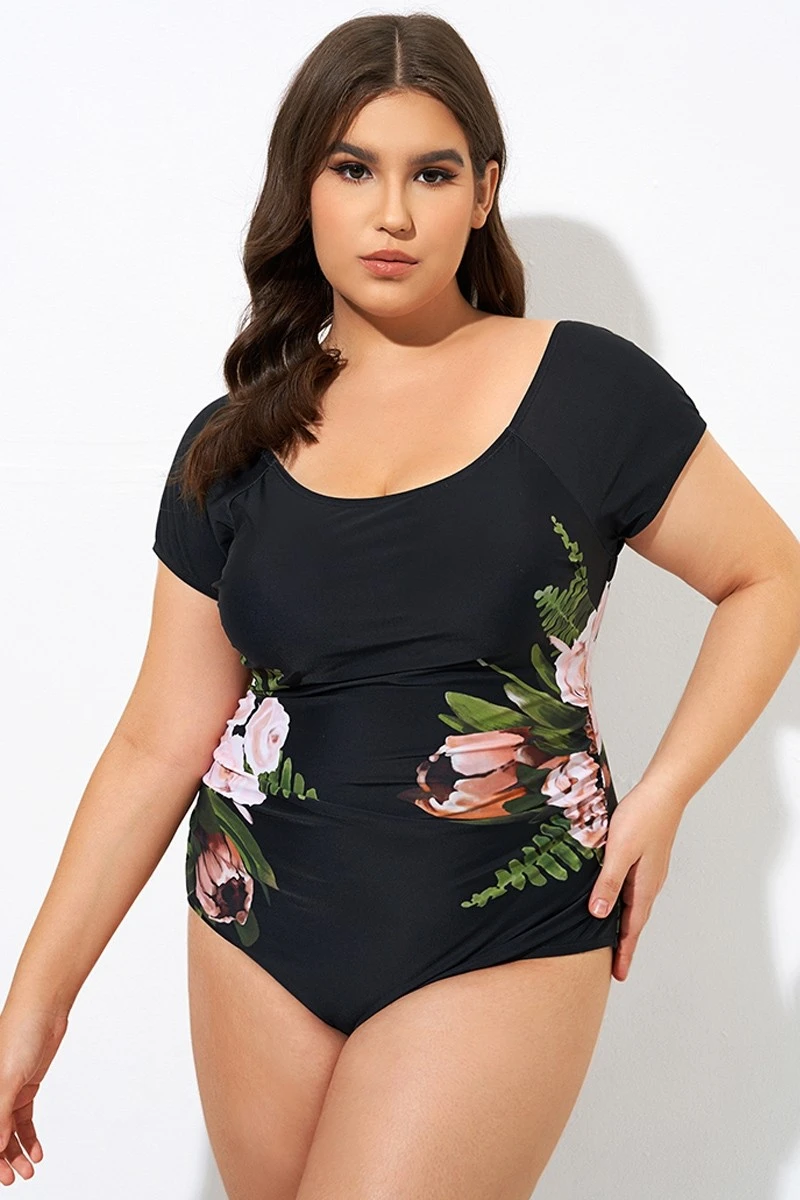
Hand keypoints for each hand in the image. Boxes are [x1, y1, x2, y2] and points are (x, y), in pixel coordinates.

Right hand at [0, 1003, 68, 1185]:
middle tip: (16, 1179)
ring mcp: (7, 1091)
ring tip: (30, 1170)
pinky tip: (36, 1152)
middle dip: (2, 1161)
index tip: (1, 1179)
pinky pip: (22, 1120)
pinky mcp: (24, 1086)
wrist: (44, 1009)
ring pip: (8, 1132)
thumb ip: (0, 1113)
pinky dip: (28, 1137)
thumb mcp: (7, 1077)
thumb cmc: (19, 1033)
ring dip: (17, 1153)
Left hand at [588, 785, 683, 982]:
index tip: (618, 976)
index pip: (632, 928)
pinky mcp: (647, 858)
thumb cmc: (641, 818)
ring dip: (625, 924)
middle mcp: (649, 882)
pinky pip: (634, 889)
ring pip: (635, 905)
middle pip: (635, 921)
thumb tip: (598, 914)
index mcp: (644, 886)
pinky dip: (625, 903)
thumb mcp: (619, 852)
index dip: (624, 952)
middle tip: (615, 967)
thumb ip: (609, 882)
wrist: (664, 792)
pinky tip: (615, 899)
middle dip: (625, 945)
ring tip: (613, 940)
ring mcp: (650, 871)